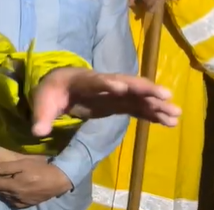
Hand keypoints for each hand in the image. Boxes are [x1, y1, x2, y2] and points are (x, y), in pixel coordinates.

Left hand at [0, 157, 71, 207]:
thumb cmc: (40, 169)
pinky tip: (12, 191)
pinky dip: (10, 198)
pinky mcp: (28, 204)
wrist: (58, 180)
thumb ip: (7, 167)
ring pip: (6, 197)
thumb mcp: (23, 164)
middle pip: (0, 191)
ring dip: (3, 190)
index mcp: (14, 185)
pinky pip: (14, 203)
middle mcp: (16, 196)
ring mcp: (22, 201)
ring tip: (5, 182)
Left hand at [31, 68, 180, 136]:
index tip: (121, 86)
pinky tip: (169, 122)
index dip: (107, 83)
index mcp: (82, 80)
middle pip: (126, 83)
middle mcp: (102, 83)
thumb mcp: (41, 103)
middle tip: (165, 96)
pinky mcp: (118, 103)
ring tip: (176, 114)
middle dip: (144, 89)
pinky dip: (153, 113)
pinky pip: (138, 107)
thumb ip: (40, 117)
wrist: (58, 85)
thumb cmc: (50, 92)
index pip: (95, 80)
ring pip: (137, 96)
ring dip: (156, 103)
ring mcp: (113, 93)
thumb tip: (37, 132)